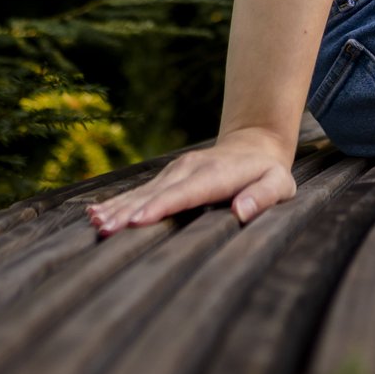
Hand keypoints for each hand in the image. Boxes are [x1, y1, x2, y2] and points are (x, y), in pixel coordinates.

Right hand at [85, 127, 296, 235]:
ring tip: (96, 222)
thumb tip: (240, 212)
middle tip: (105, 229)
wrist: (255, 144)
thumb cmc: (268, 173)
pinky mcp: (169, 175)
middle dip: (130, 211)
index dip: (161, 207)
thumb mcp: (279, 185)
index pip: (185, 194)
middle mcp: (190, 170)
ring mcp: (176, 170)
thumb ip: (262, 198)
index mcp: (215, 176)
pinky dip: (120, 202)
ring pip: (144, 191)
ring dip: (119, 207)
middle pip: (156, 193)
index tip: (138, 220)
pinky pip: (142, 191)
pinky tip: (97, 212)